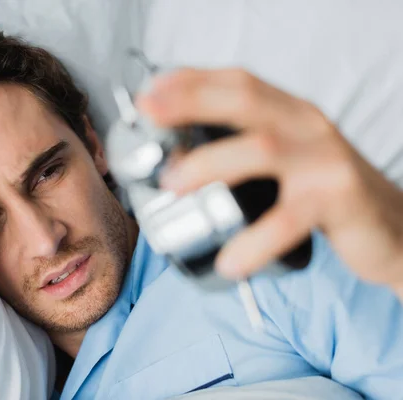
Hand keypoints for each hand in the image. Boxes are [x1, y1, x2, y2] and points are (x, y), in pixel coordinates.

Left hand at [137, 69, 402, 296]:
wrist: (393, 226)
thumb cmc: (325, 193)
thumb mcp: (286, 161)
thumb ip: (242, 152)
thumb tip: (174, 165)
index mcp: (289, 114)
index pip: (238, 82)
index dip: (192, 80)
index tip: (151, 89)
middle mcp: (306, 126)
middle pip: (245, 99)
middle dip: (191, 101)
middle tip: (148, 112)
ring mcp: (323, 159)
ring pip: (262, 150)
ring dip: (209, 163)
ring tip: (172, 185)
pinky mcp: (338, 198)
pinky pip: (289, 219)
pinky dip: (255, 240)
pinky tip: (230, 260)